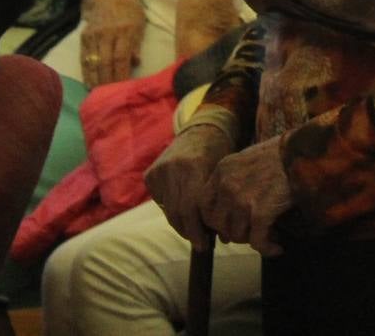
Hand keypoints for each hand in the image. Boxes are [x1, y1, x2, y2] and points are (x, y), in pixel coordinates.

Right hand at [77, 0, 145, 86]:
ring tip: (98, 94)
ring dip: (96, 80)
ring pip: (94, 61)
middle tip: (110, 97)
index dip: (121, 75)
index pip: (121, 57)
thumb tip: (136, 63)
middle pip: (106, 62)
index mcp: (125, 30)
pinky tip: (89, 83)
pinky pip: (84, 57)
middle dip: (108, 81)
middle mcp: (107, 33)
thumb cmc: (130, 11)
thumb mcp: (140, 24)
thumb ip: (137, 44)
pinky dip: (87, 72)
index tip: (123, 89)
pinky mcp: (84, 36)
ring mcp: (94, 34)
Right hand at [147, 122, 236, 247]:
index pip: (191, 208)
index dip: (197, 230)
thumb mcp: (224, 174)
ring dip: (181, 225)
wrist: (203, 130)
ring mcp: (158, 171)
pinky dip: (172, 210)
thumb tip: (222, 239)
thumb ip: (219, 203)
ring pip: (167, 210)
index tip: (206, 244)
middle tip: (202, 244)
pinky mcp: (150, 175)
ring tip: (195, 233)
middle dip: (189, 232)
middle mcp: (171, 168)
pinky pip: (161, 202)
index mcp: (192, 165)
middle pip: (177, 211)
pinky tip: (185, 214)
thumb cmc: (222, 155)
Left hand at [200, 136, 294, 254]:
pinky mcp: (260, 212)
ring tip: (269, 236)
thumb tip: (227, 212)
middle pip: (217, 223)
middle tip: (249, 234)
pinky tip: (277, 248)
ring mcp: (242, 199)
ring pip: (237, 235)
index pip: (202, 204)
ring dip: (252, 240)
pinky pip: (258, 241)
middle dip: (232, 232)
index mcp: (222, 170)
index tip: (224, 228)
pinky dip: (267, 248)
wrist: (305, 152)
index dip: (212, 220)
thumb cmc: (281, 154)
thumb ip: (233, 180)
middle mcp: (227, 185)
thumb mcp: (247, 159)